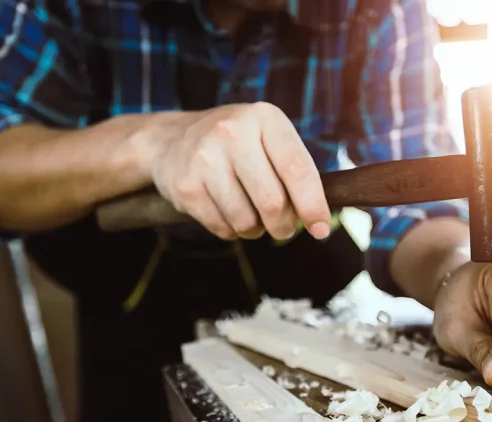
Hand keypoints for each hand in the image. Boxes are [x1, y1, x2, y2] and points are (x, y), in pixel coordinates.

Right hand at [149, 102, 331, 239]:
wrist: (171, 140)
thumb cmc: (236, 145)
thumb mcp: (267, 139)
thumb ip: (294, 171)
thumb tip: (317, 220)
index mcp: (264, 119)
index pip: (297, 169)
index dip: (313, 205)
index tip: (320, 229)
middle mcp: (233, 133)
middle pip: (273, 203)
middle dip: (283, 225)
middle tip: (283, 228)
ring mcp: (205, 159)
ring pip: (247, 221)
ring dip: (256, 230)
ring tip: (251, 215)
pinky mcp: (186, 186)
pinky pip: (223, 228)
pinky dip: (232, 231)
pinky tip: (228, 212)